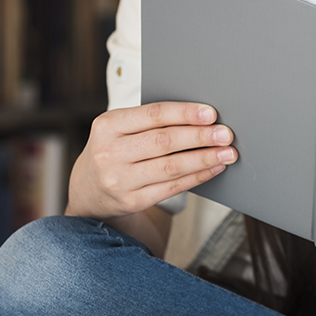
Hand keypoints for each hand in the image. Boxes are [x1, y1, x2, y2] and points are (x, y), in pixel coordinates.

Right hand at [67, 102, 237, 221]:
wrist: (88, 191)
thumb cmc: (115, 151)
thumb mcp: (119, 129)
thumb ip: (151, 121)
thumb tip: (202, 117)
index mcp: (107, 125)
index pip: (153, 114)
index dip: (185, 113)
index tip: (211, 114)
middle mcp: (110, 153)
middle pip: (165, 141)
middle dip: (200, 136)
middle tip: (226, 134)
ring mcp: (119, 180)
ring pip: (171, 166)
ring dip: (204, 159)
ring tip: (227, 153)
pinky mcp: (132, 201)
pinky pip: (172, 187)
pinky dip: (197, 176)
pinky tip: (214, 168)